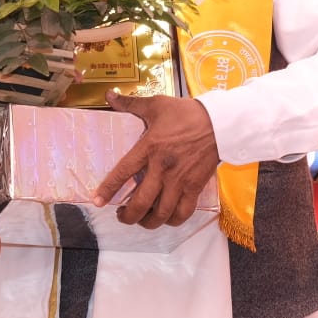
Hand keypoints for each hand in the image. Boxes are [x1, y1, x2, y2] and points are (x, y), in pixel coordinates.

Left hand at [93, 92, 220, 228]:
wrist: (220, 123)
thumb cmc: (186, 114)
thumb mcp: (157, 104)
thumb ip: (131, 103)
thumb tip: (109, 95)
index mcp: (150, 147)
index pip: (123, 172)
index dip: (108, 189)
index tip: (97, 201)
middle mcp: (163, 168)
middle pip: (141, 202)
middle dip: (128, 216)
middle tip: (121, 215)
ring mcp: (180, 181)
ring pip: (161, 213)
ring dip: (148, 222)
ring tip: (141, 219)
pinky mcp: (195, 187)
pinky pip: (182, 213)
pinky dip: (172, 221)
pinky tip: (165, 218)